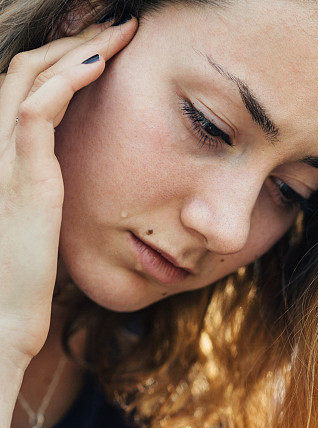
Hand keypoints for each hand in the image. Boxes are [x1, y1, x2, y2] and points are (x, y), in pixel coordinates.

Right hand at [0, 15, 137, 363]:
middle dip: (71, 41)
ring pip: (33, 77)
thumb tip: (67, 181)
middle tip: (113, 26)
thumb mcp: (32, 224)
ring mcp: (4, 158)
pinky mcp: (23, 175)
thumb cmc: (19, 282)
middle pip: (27, 71)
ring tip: (118, 32)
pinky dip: (69, 78)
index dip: (59, 61)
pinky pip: (41, 108)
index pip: (24, 88)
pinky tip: (100, 63)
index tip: (99, 48)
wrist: (2, 319)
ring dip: (78, 48)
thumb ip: (42, 190)